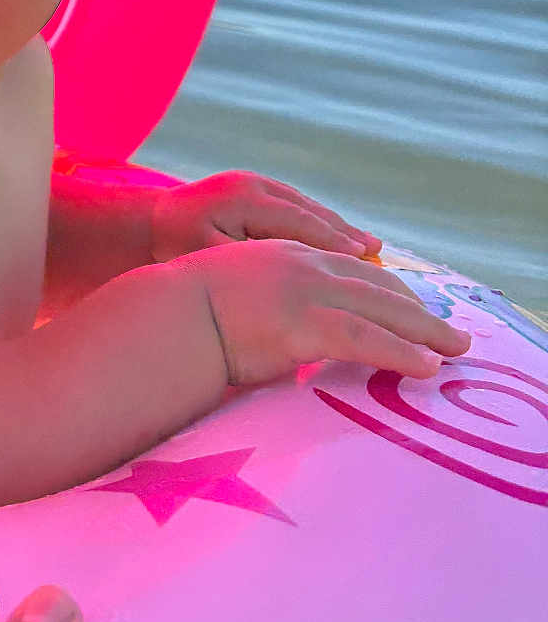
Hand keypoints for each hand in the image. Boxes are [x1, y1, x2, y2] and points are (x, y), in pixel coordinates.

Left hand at [150, 171, 379, 262]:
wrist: (151, 224)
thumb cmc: (175, 249)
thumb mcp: (206, 258)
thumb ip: (248, 264)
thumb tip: (293, 275)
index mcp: (241, 198)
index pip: (296, 220)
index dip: (331, 241)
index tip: (363, 259)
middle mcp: (252, 185)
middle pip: (308, 210)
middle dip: (344, 232)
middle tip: (378, 253)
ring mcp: (255, 183)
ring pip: (306, 206)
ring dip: (338, 226)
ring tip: (372, 247)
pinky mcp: (255, 188)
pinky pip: (295, 206)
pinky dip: (320, 223)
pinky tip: (342, 240)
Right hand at [186, 238, 470, 386]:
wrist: (164, 313)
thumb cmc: (186, 314)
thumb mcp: (234, 296)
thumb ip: (266, 307)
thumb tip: (280, 339)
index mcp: (285, 254)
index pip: (351, 268)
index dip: (388, 289)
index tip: (413, 307)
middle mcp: (303, 264)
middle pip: (377, 285)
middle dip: (419, 310)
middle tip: (452, 331)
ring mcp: (305, 290)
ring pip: (381, 309)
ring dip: (425, 332)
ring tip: (456, 350)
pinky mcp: (304, 323)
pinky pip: (366, 339)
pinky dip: (401, 353)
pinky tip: (426, 367)